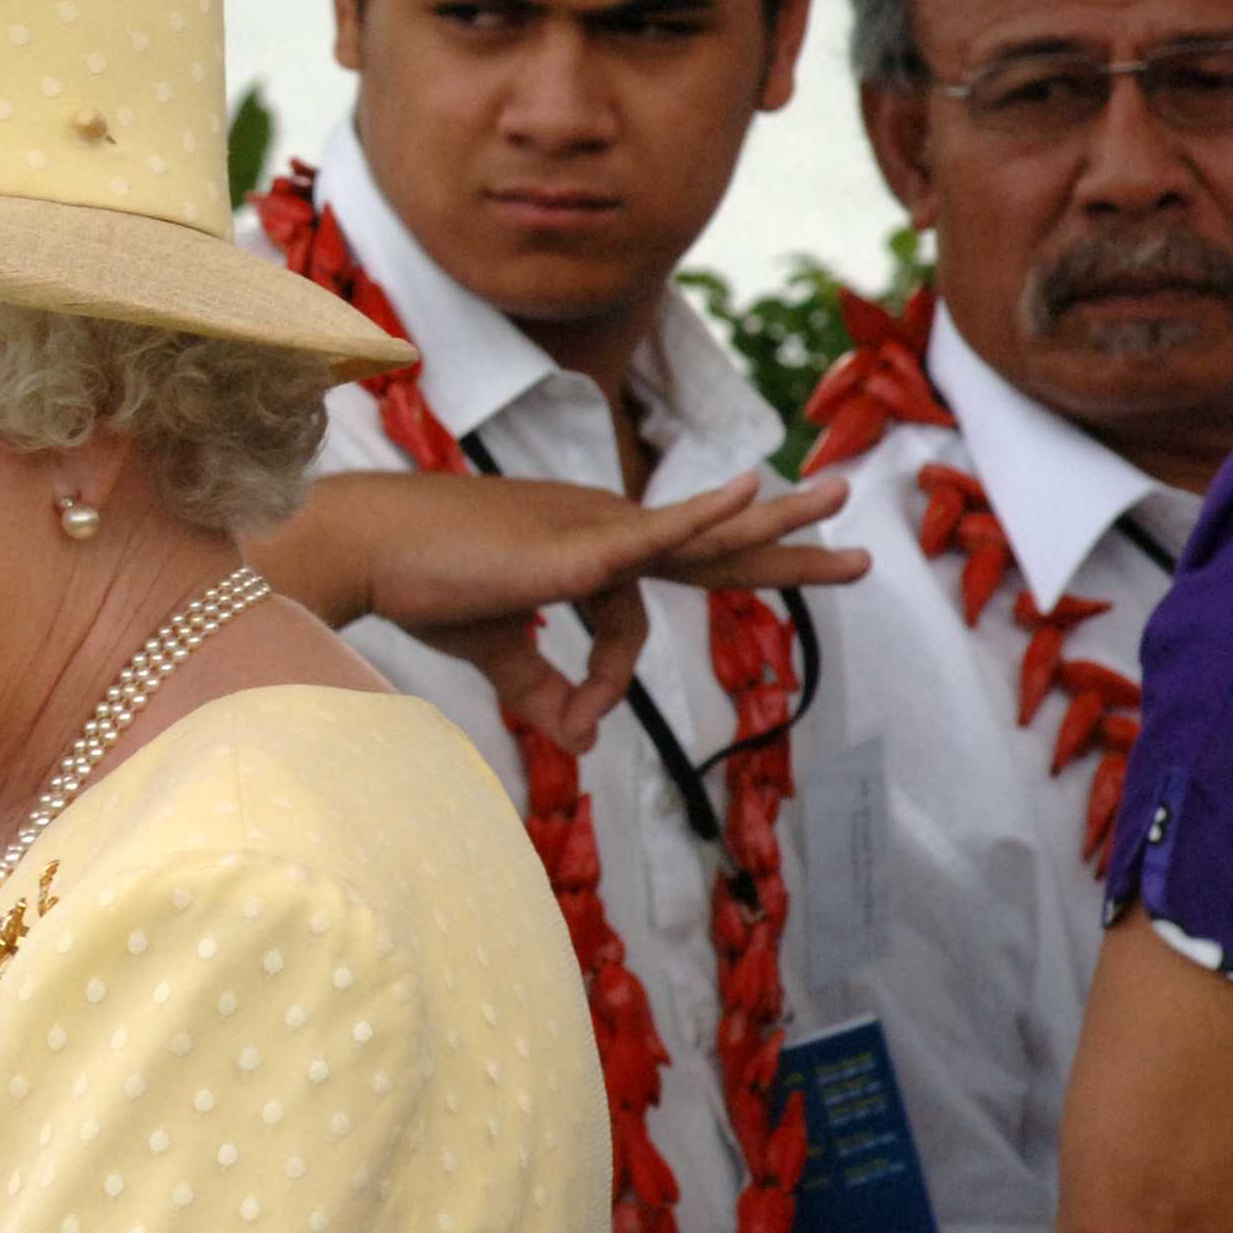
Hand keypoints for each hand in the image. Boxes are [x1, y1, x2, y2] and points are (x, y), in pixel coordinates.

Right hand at [285, 470, 866, 757]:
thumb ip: (547, 692)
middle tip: (860, 556)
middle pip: (716, 549)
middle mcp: (608, 530)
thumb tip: (586, 743)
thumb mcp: (500, 654)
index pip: (647, 603)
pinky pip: (654, 532)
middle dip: (789, 551)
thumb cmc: (429, 587)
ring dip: (776, 521)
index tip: (579, 726)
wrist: (371, 553)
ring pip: (704, 534)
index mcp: (592, 554)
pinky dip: (704, 515)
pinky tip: (748, 490)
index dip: (610, 676)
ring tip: (839, 496)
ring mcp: (597, 530)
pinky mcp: (577, 545)